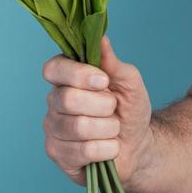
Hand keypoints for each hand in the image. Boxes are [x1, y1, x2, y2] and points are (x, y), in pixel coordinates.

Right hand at [41, 35, 154, 186]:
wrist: (138, 144)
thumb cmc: (129, 109)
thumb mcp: (129, 82)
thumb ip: (113, 62)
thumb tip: (102, 38)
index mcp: (67, 78)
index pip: (54, 69)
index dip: (78, 75)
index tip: (104, 81)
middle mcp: (54, 101)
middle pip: (68, 100)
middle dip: (103, 105)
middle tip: (114, 108)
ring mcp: (53, 129)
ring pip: (78, 127)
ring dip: (108, 128)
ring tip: (113, 129)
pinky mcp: (58, 154)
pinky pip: (83, 150)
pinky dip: (107, 148)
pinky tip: (109, 147)